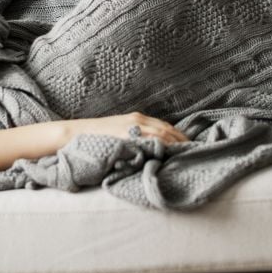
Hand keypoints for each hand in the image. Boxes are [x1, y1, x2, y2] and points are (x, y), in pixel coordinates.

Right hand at [63, 111, 189, 144]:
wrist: (78, 133)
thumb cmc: (99, 136)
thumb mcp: (121, 132)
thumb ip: (137, 136)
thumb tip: (154, 148)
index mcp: (138, 118)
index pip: (165, 126)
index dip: (179, 135)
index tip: (190, 145)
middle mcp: (138, 120)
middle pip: (166, 129)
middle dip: (181, 140)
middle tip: (194, 151)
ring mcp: (132, 127)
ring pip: (160, 133)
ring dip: (175, 143)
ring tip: (186, 153)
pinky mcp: (125, 135)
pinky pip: (147, 140)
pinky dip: (160, 146)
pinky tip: (168, 154)